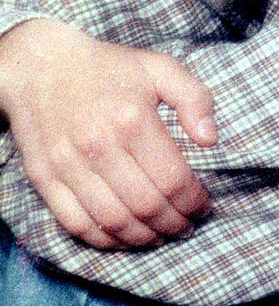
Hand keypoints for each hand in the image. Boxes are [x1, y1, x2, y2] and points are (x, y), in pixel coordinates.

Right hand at [0, 19, 216, 248]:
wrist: (42, 65)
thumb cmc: (108, 67)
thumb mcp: (159, 67)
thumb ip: (194, 98)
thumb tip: (210, 139)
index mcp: (133, 120)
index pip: (173, 180)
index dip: (193, 201)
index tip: (204, 207)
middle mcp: (100, 147)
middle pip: (146, 206)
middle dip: (174, 224)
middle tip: (187, 226)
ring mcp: (68, 165)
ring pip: (113, 221)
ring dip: (144, 238)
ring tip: (162, 235)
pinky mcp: (45, 178)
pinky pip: (76, 224)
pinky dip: (104, 240)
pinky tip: (124, 237)